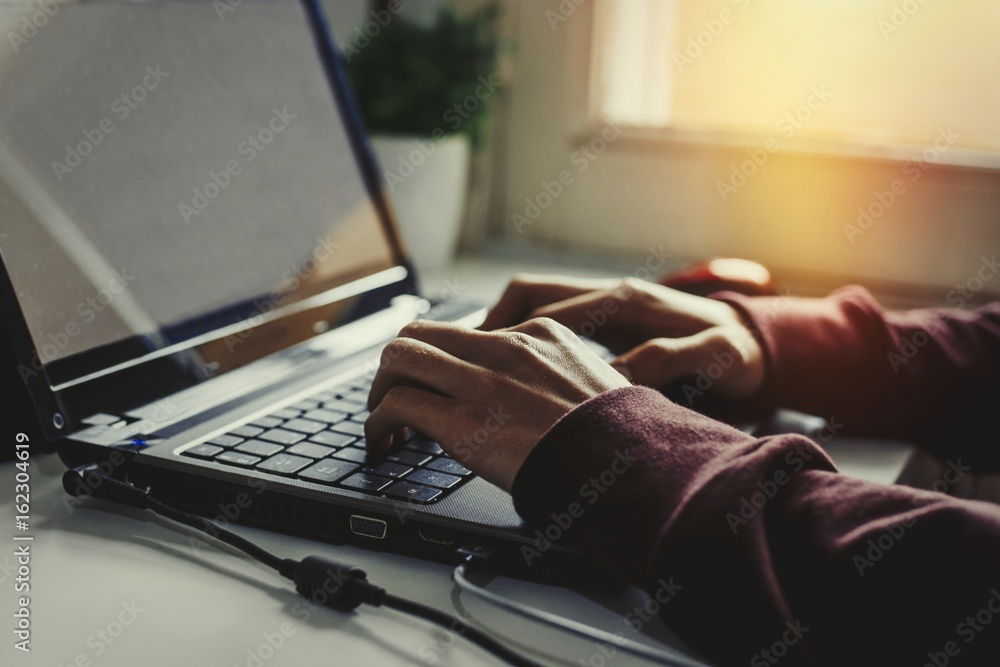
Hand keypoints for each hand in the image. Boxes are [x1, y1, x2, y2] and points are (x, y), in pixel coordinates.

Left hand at [365, 318, 629, 490]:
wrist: (627, 463)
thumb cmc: (619, 437)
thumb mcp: (596, 382)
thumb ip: (558, 377)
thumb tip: (538, 399)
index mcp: (538, 334)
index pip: (465, 332)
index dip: (440, 360)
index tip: (435, 384)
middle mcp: (503, 347)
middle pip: (421, 333)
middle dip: (398, 366)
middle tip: (394, 395)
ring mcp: (480, 381)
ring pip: (398, 358)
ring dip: (381, 389)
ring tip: (383, 419)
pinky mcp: (462, 420)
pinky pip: (396, 404)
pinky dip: (377, 423)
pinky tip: (382, 442)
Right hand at [481, 274, 764, 397]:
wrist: (759, 340)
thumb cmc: (736, 350)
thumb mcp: (713, 358)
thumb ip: (668, 363)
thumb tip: (617, 377)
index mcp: (630, 301)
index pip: (553, 308)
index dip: (512, 333)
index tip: (481, 360)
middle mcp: (612, 293)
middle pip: (530, 293)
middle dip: (490, 321)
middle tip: (459, 357)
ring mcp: (608, 302)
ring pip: (537, 304)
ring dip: (503, 329)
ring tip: (475, 363)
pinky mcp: (609, 318)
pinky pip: (554, 318)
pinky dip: (527, 337)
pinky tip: (515, 368)